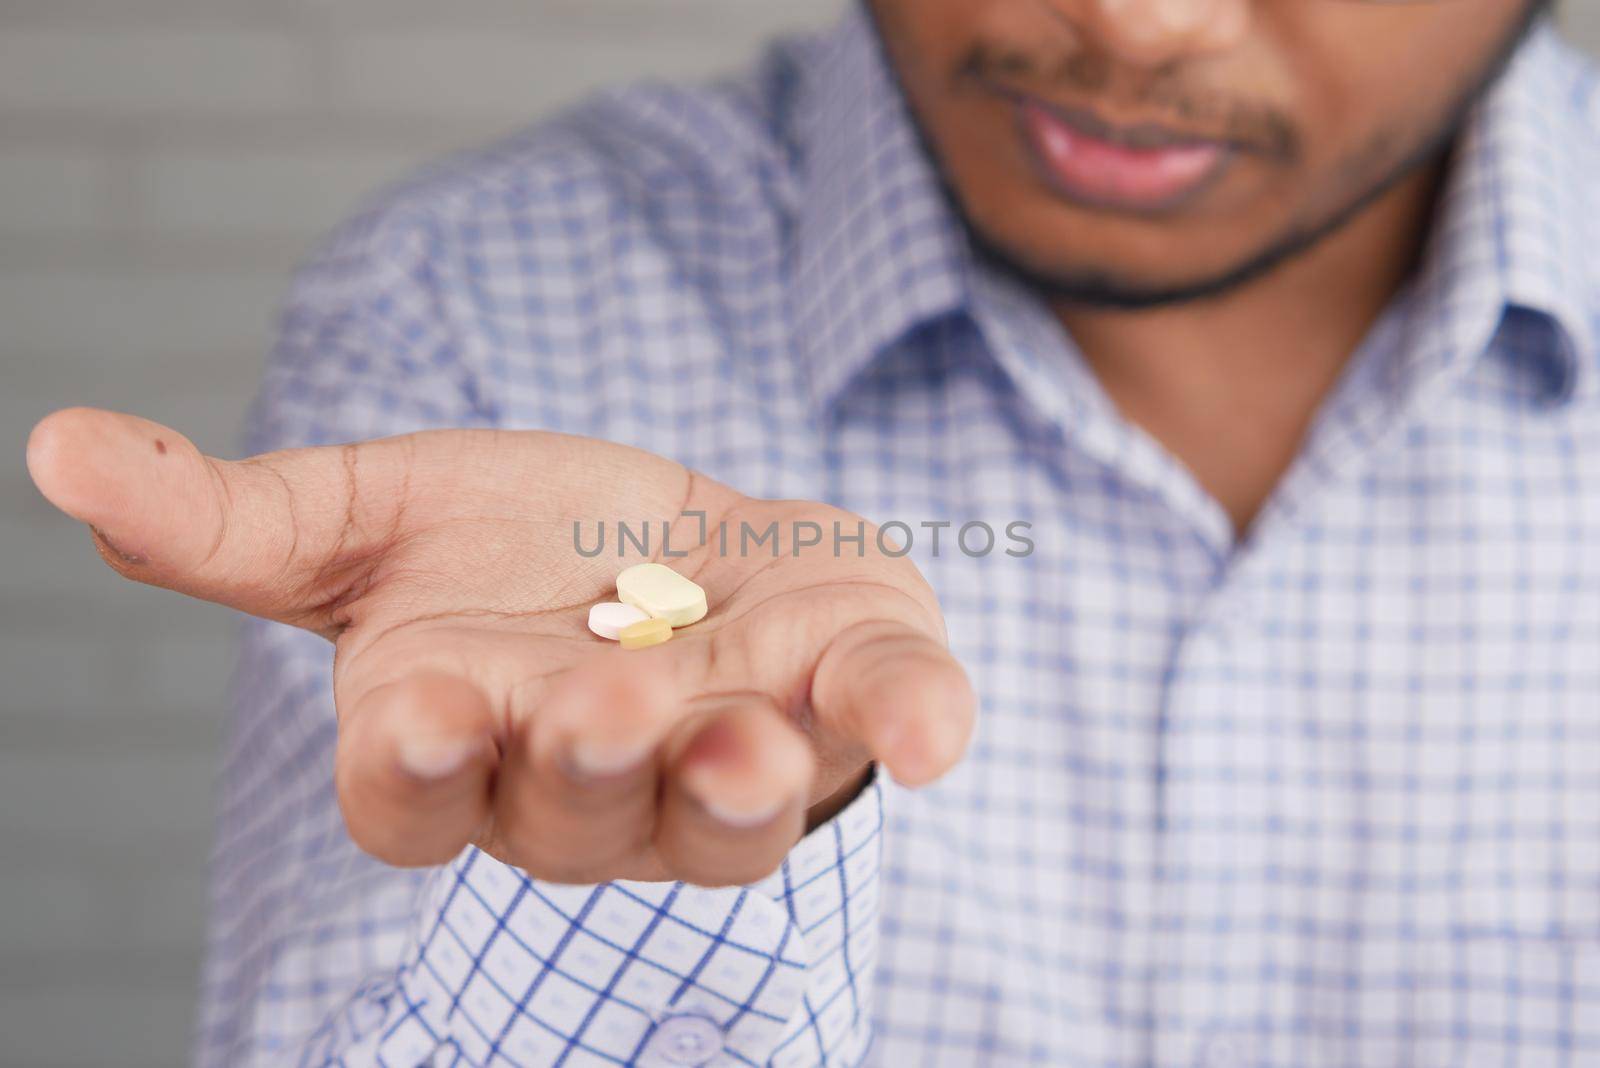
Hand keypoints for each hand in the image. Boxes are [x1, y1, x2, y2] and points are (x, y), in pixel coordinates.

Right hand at [26, 408, 975, 884]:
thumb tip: (57, 448)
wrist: (676, 544)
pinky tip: (934, 731)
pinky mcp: (839, 699)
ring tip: (751, 739)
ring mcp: (724, 757)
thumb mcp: (372, 514)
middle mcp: (590, 782)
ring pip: (722, 817)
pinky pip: (878, 727)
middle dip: (585, 766)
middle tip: (602, 703)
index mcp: (462, 736)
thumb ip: (233, 520)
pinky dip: (909, 724)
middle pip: (570, 816)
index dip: (408, 771)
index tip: (416, 717)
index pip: (412, 799)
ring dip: (733, 786)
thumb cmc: (512, 547)